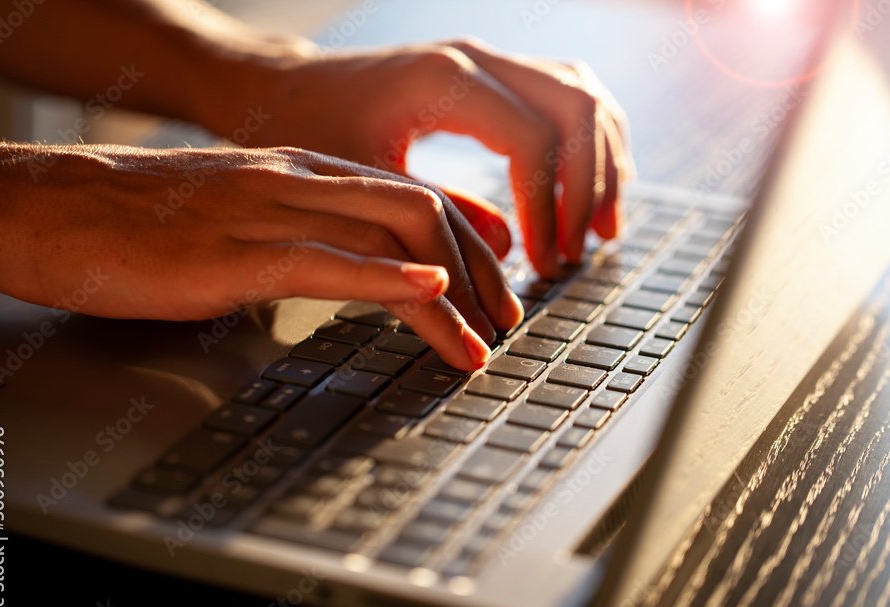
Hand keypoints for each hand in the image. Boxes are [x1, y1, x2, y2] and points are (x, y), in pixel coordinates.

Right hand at [0, 142, 523, 369]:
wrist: (51, 207)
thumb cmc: (146, 220)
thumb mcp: (247, 218)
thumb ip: (309, 238)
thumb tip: (360, 275)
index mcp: (306, 173)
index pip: (416, 198)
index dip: (472, 245)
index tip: (498, 289)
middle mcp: (299, 182)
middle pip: (423, 212)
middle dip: (481, 272)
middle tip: (506, 325)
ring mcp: (269, 212)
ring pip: (390, 235)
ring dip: (451, 292)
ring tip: (482, 342)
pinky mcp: (233, 252)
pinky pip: (326, 261)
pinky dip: (386, 280)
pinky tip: (428, 296)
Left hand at [206, 37, 634, 277]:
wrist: (286, 89)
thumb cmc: (310, 132)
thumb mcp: (361, 184)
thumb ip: (433, 219)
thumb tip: (507, 251)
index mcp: (444, 81)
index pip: (533, 141)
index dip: (550, 210)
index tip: (544, 265)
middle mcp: (476, 58)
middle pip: (576, 111)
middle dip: (589, 189)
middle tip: (581, 252)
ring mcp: (489, 59)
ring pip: (583, 96)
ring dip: (603, 164)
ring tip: (602, 229)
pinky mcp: (492, 72)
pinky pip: (568, 95)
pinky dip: (590, 144)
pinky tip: (588, 190)